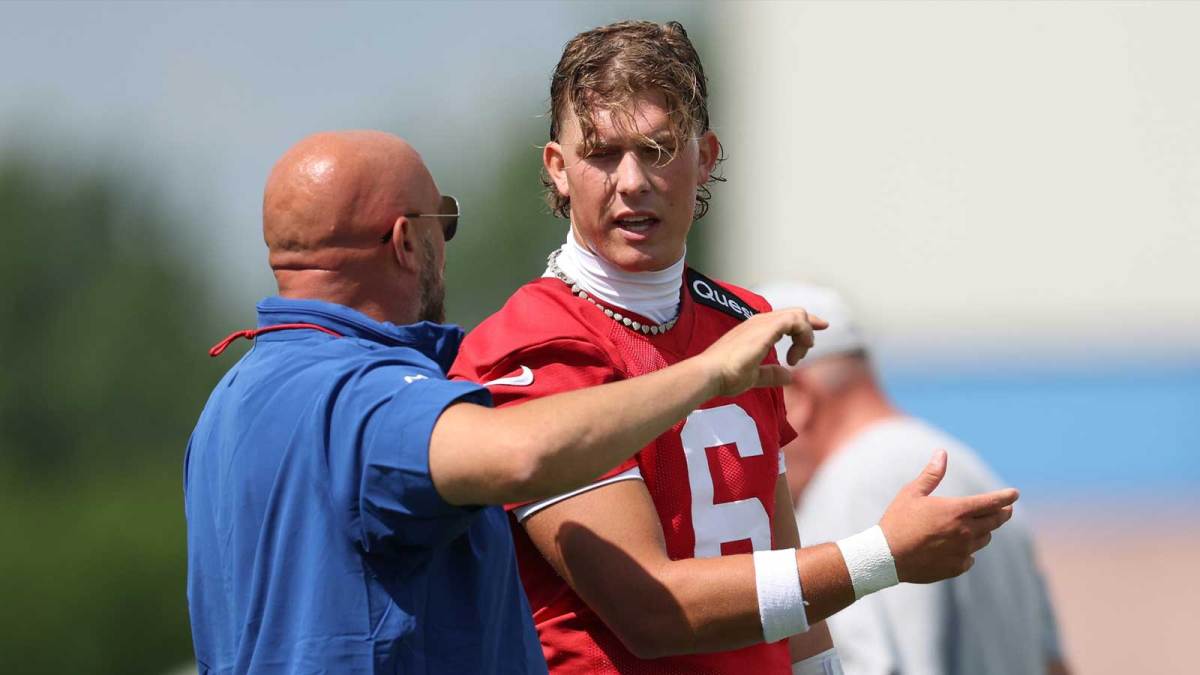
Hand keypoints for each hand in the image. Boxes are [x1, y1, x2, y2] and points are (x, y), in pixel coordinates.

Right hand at [698, 308, 827, 397]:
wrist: (710, 374)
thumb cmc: (725, 376)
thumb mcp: (753, 376)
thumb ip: (771, 374)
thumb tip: (789, 376)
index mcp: (754, 331)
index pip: (784, 320)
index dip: (803, 326)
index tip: (814, 336)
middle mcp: (758, 322)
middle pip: (794, 314)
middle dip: (810, 325)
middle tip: (814, 341)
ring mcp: (762, 323)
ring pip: (797, 315)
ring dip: (805, 335)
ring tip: (797, 356)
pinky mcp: (766, 328)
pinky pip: (795, 321)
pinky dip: (802, 335)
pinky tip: (796, 354)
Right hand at [878, 450, 1018, 582]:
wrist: (886, 556)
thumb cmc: (897, 521)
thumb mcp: (912, 493)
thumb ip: (931, 474)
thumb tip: (942, 453)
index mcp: (957, 510)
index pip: (991, 502)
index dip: (1005, 497)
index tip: (1015, 494)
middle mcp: (965, 531)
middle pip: (994, 522)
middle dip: (1002, 513)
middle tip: (1006, 509)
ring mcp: (963, 551)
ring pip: (984, 539)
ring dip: (984, 531)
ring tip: (979, 527)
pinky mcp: (957, 567)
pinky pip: (970, 557)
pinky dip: (968, 550)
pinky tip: (958, 547)